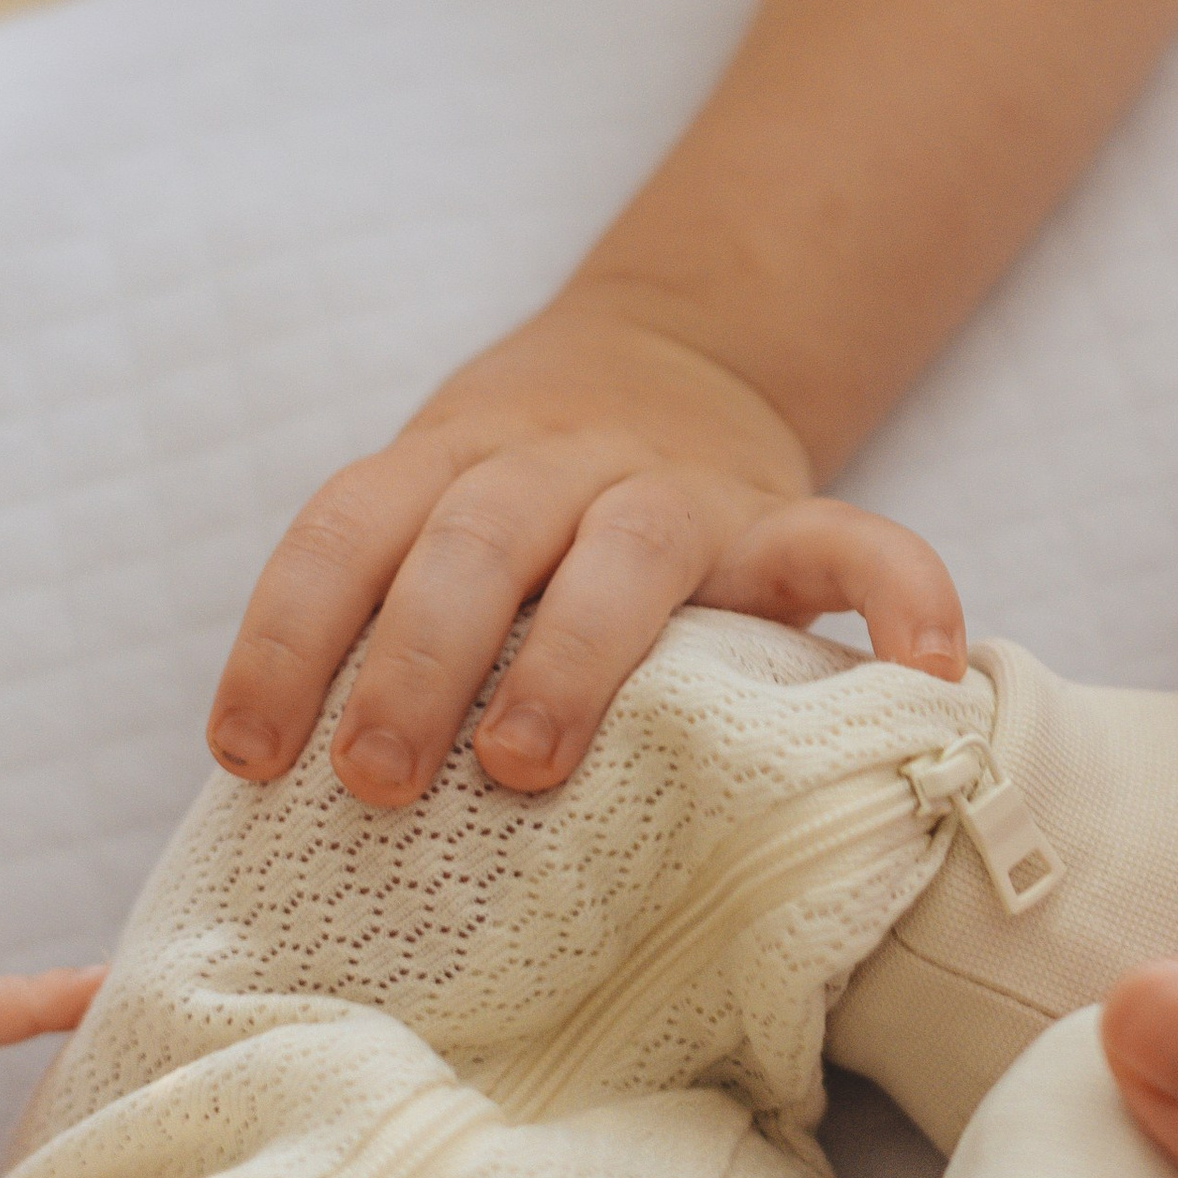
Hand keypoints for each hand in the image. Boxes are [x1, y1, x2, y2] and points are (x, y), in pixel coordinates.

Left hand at [206, 288, 966, 806]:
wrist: (663, 363)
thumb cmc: (510, 513)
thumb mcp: (428, 521)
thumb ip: (375, 621)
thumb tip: (270, 813)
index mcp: (445, 463)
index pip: (343, 529)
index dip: (285, 636)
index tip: (250, 755)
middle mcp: (551, 464)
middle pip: (472, 541)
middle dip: (415, 658)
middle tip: (375, 779)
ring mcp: (674, 490)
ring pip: (622, 550)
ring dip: (567, 659)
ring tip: (523, 765)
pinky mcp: (779, 520)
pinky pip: (854, 541)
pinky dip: (899, 593)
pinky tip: (927, 669)